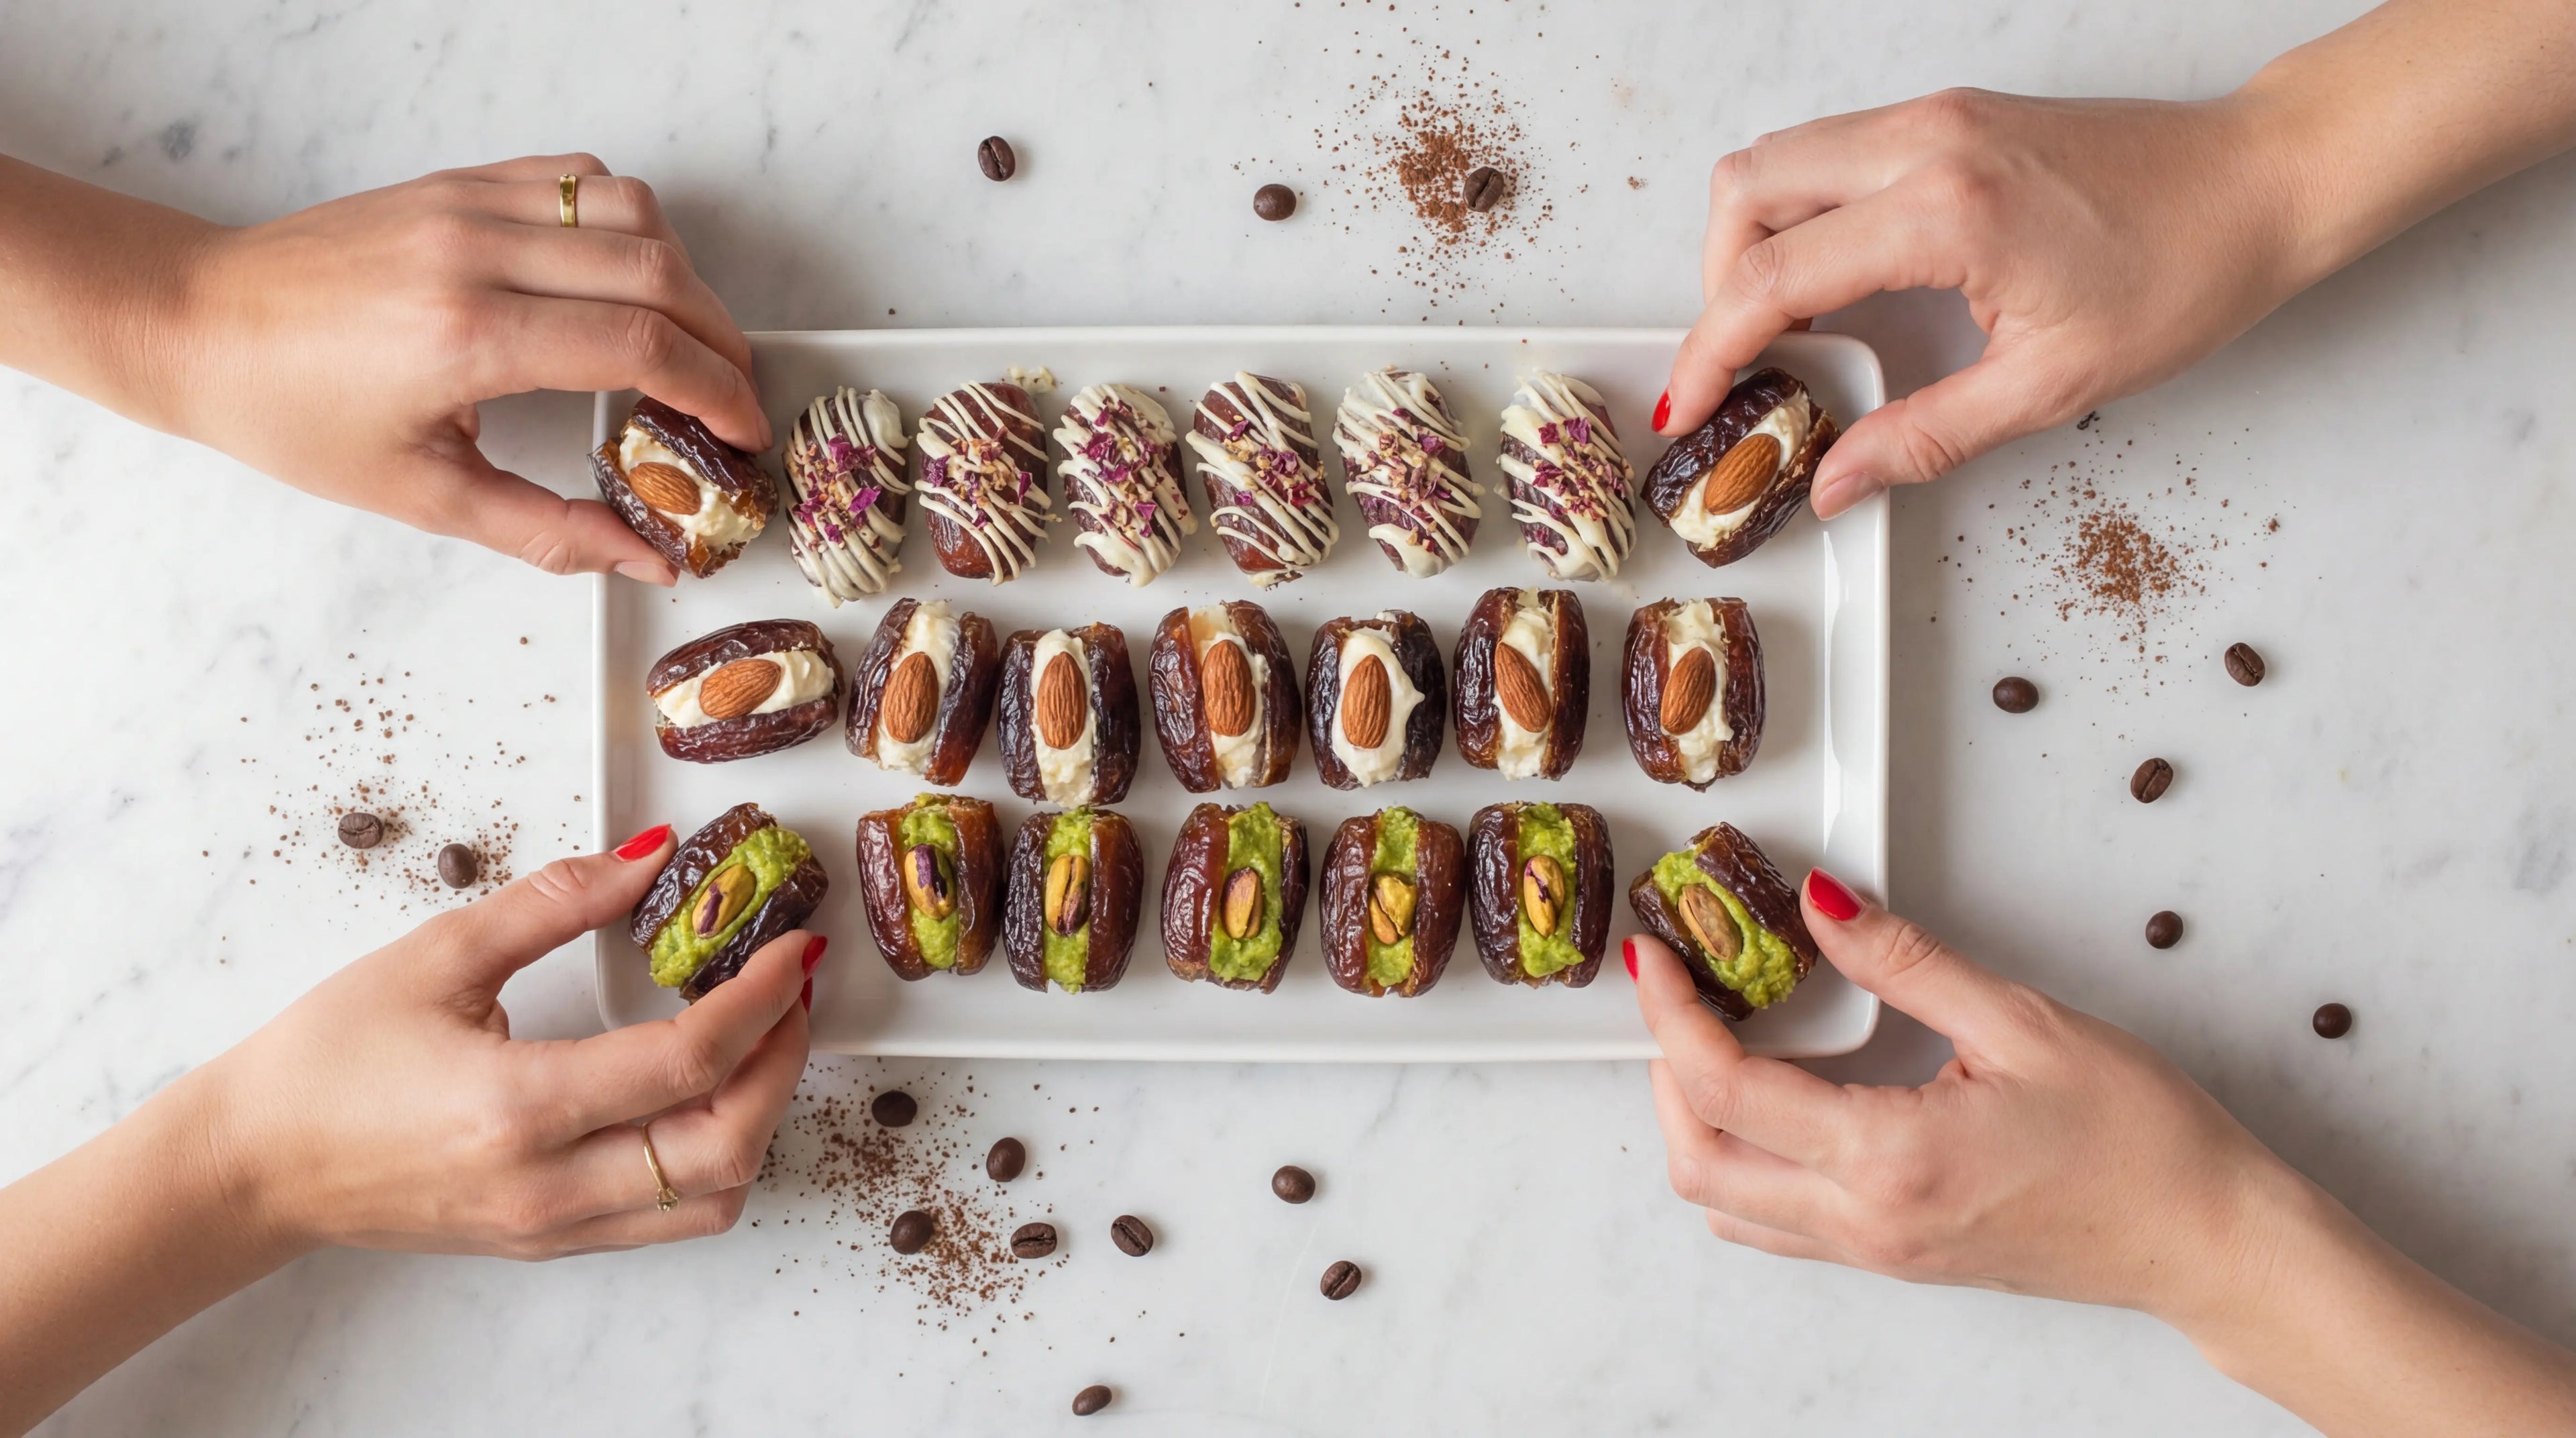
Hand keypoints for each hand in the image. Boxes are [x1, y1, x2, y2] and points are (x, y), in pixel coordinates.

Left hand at [167, 154, 768, 581]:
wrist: (193, 325)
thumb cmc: (290, 411)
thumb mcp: (422, 495)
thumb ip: (547, 530)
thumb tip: (646, 560)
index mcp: (465, 335)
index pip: (640, 343)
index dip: (716, 391)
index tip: (744, 432)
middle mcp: (473, 252)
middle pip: (657, 272)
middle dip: (720, 340)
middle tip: (733, 398)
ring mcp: (466, 204)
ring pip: (632, 212)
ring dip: (685, 276)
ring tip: (688, 339)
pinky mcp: (457, 183)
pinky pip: (579, 180)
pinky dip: (629, 225)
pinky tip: (629, 279)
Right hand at [195, 825, 812, 1256]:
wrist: (254, 1164)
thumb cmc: (326, 1061)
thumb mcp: (437, 955)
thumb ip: (555, 901)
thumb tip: (649, 855)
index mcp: (518, 1110)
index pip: (690, 1061)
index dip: (763, 999)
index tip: (795, 948)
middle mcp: (546, 1186)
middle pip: (726, 1144)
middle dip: (782, 1062)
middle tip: (789, 990)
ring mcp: (551, 1226)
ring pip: (712, 1198)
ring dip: (759, 1119)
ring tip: (760, 1040)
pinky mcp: (548, 1240)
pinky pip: (669, 1218)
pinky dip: (715, 1157)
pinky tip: (708, 1091)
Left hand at [1630, 870, 2575, 1434]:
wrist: (2207, 1239)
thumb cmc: (2140, 1139)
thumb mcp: (2021, 1022)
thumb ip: (1905, 961)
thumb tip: (1822, 899)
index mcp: (1889, 1159)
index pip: (1724, 1090)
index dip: (1672, 1015)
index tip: (1657, 957)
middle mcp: (1865, 1221)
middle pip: (1698, 1165)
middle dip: (1663, 1074)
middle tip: (1679, 994)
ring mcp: (1875, 1252)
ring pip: (1727, 1207)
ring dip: (1694, 1125)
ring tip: (1715, 1039)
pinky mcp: (1893, 1258)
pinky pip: (1777, 1224)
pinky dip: (1743, 1163)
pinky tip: (1775, 1098)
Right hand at [1658, 89, 2312, 516]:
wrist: (2265, 183)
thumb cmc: (2186, 269)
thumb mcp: (2052, 383)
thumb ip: (1925, 435)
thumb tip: (1836, 482)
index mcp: (1945, 210)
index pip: (1773, 275)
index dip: (1712, 348)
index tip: (1688, 405)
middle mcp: (1925, 143)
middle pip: (1745, 190)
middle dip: (1715, 281)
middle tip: (1738, 361)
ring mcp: (1935, 117)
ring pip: (1779, 159)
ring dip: (1752, 241)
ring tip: (1780, 325)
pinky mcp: (1951, 116)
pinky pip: (1830, 151)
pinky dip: (1801, 212)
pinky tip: (1833, 277)